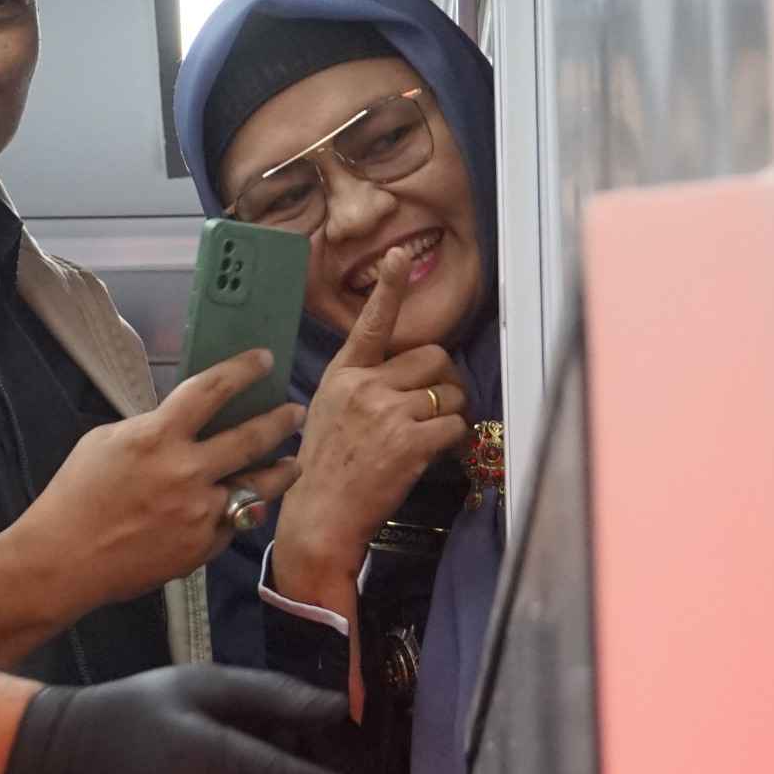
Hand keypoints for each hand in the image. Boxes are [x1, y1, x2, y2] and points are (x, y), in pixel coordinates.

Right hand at [21, 351, 304, 614]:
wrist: (65, 560)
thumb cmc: (75, 495)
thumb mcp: (106, 442)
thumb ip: (151, 430)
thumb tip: (182, 428)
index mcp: (158, 436)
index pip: (213, 390)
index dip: (243, 370)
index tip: (264, 359)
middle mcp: (188, 471)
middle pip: (252, 438)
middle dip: (280, 421)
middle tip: (295, 412)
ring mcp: (200, 512)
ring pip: (260, 487)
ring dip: (283, 471)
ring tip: (293, 462)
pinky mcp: (203, 546)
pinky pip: (234, 522)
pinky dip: (241, 510)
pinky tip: (245, 504)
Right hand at [273, 250, 469, 609]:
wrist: (319, 517)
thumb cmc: (324, 467)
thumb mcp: (328, 410)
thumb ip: (362, 383)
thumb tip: (404, 370)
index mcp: (343, 374)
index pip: (370, 323)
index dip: (387, 288)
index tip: (397, 257)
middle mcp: (364, 386)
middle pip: (433, 357)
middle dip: (442, 380)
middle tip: (434, 404)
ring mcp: (387, 413)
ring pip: (449, 393)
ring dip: (450, 413)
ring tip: (425, 436)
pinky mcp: (408, 442)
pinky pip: (454, 426)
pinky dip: (452, 440)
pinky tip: (430, 453)